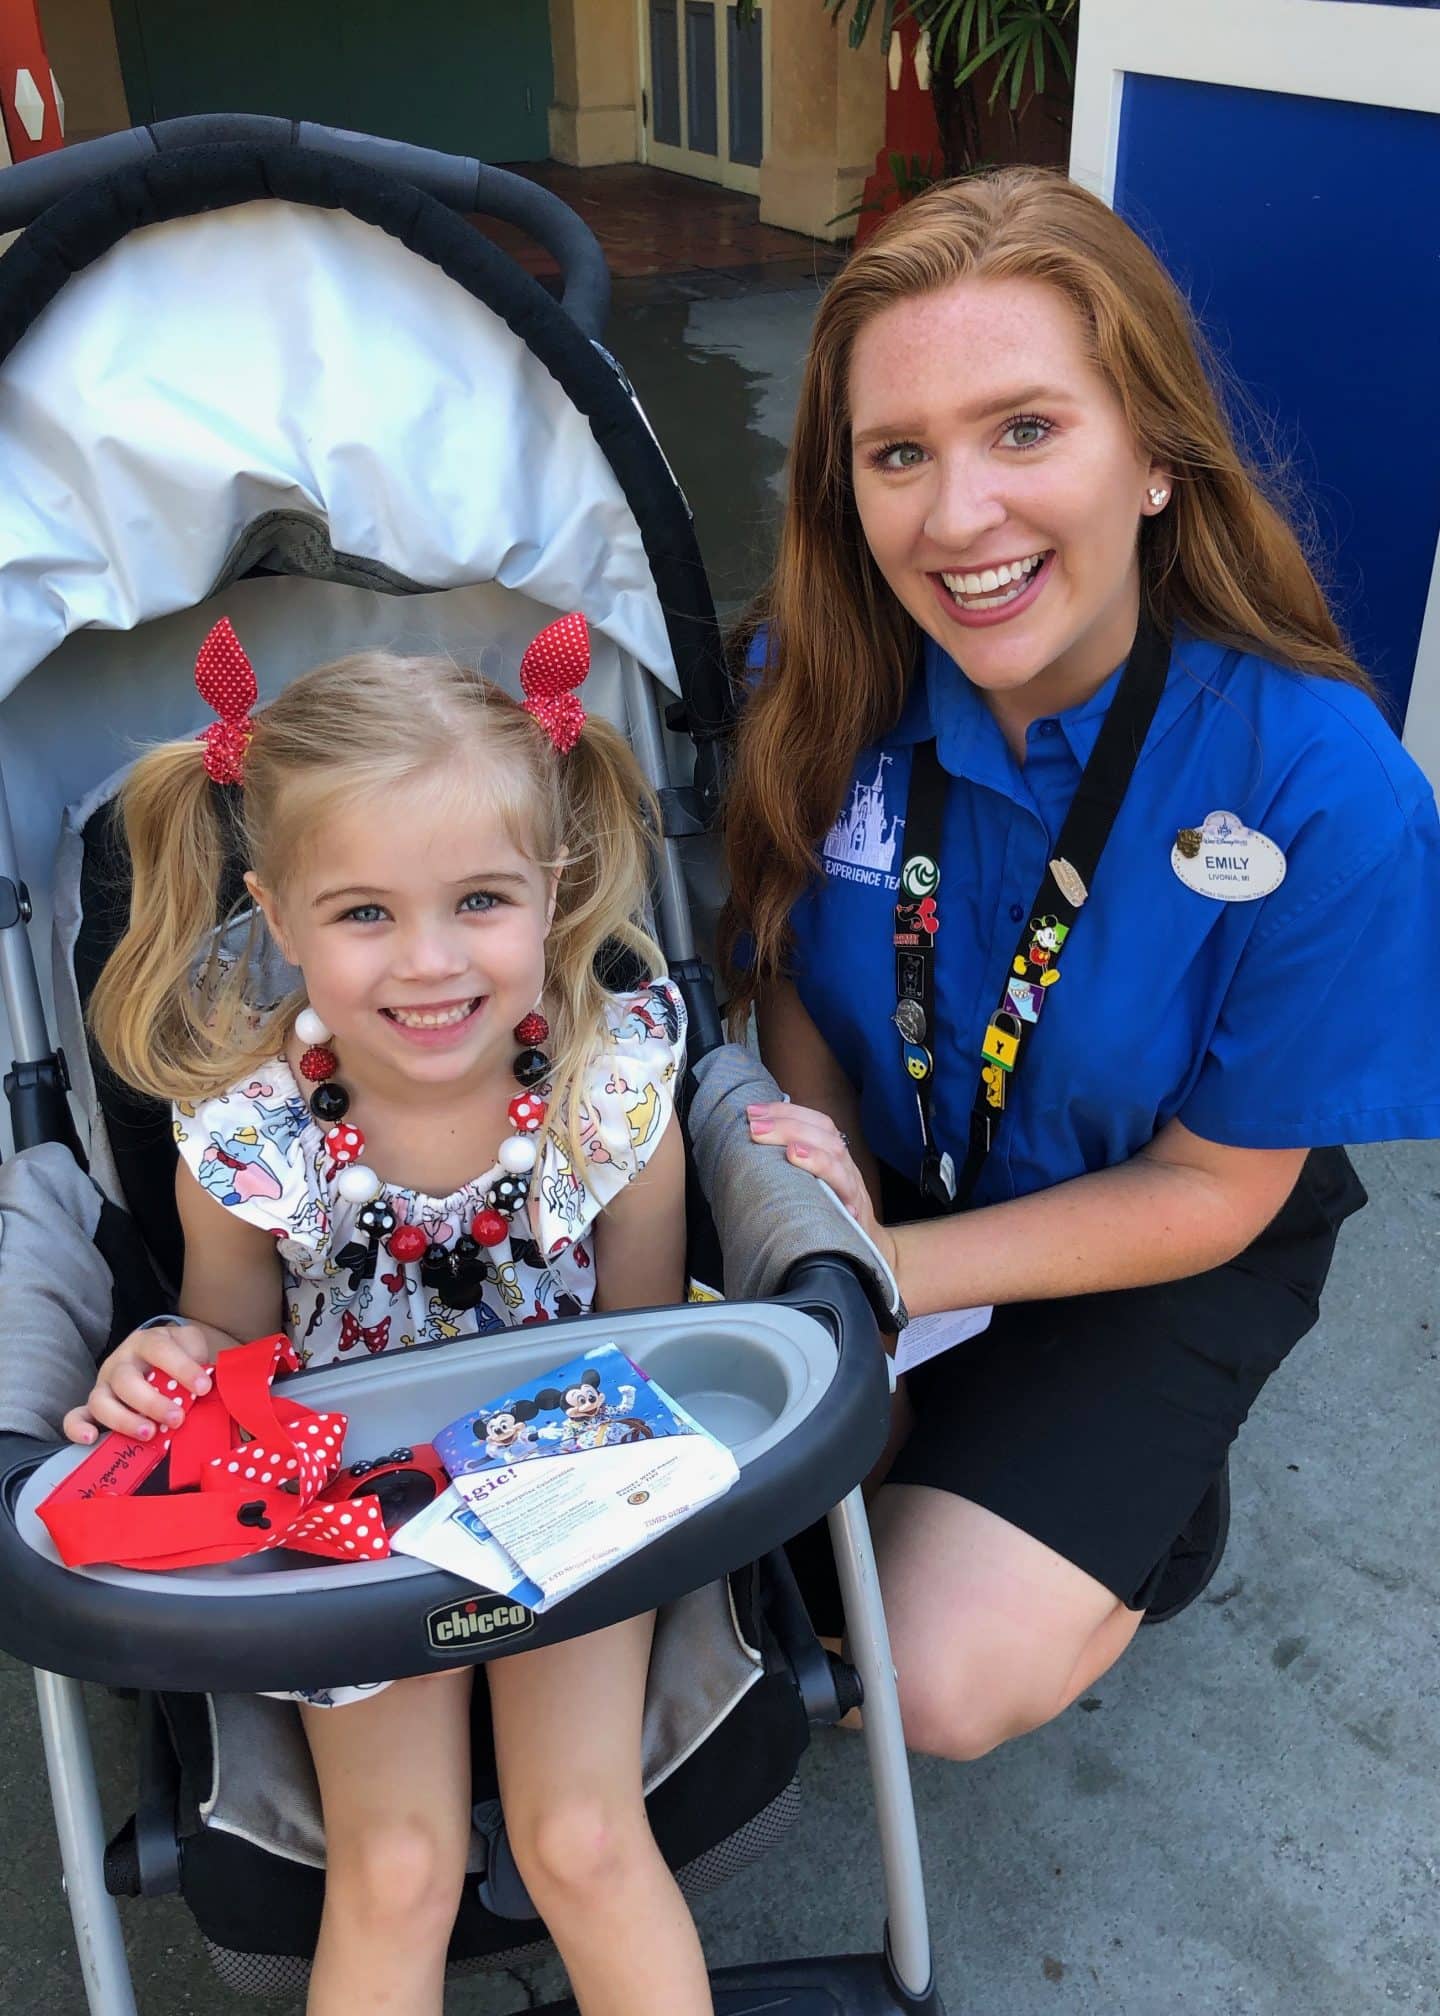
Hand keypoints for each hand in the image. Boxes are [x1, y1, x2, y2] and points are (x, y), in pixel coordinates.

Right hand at [62, 1320, 234, 1445]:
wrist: (162, 1354)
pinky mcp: (93, 1405)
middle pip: (127, 1379)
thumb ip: (200, 1357)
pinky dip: (77, 1427)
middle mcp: (121, 1361)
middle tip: (177, 1418)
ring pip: (101, 1400)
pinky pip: (76, 1416)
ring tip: (149, 1434)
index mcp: (147, 1342)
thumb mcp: (192, 1345)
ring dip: (124, 1419)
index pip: (160, 1350)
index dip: (181, 1368)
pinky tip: (91, 1439)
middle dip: (152, 1401)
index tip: (204, 1387)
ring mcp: (104, 1384)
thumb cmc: (179, 1355)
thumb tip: (211, 1379)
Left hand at [746, 1102, 897, 1271]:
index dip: (786, 1111)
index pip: (815, 1121)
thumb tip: (749, 1148)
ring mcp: (852, 1187)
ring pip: (836, 1156)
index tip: (753, 1111)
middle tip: (754, 1126)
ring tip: (783, 1146)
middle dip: (787, 1124)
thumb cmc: (829, 1217)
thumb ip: (790, 1168)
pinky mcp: (856, 1211)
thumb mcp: (811, 1187)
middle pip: (824, 1132)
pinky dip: (825, 1174)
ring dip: (808, 1146)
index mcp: (833, 1155)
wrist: (868, 1252)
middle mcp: (845, 1166)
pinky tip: (806, 1170)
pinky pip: (845, 1189)